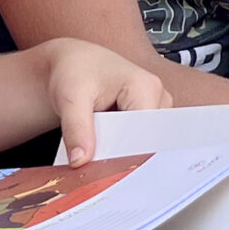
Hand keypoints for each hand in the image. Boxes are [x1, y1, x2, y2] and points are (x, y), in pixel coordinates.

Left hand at [39, 40, 172, 162]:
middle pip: (147, 141)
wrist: (74, 63)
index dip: (123, 153)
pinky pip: (141, 143)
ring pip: (145, 145)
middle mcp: (159, 98)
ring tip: (98, 143)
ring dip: (121, 152)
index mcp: (147, 87)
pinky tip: (104, 144)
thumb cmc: (75, 72)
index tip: (103, 166)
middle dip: (121, 155)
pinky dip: (121, 148)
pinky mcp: (149, 118)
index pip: (145, 135)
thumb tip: (80, 160)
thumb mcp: (70, 98)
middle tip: (94, 157)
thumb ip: (77, 130)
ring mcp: (157, 109)